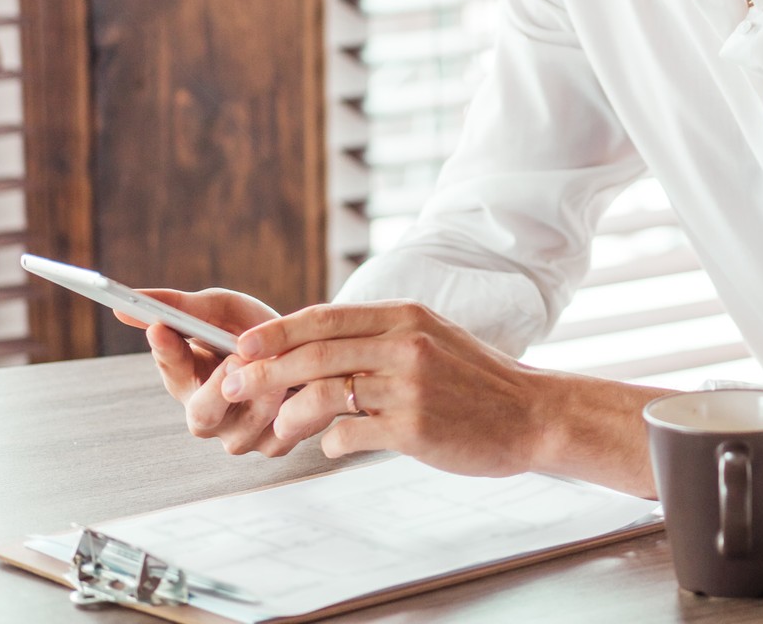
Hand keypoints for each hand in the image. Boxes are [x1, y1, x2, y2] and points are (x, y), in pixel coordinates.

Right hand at [113, 288, 289, 456]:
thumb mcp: (220, 310)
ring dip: (264, 398)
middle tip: (236, 358)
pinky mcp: (275, 444)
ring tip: (280, 369)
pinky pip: (284, 436)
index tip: (161, 326)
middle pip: (202, 414)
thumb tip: (124, 305)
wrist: (306, 350)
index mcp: (187, 381)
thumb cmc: (254, 331)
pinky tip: (310, 389)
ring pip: (244, 430)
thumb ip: (181, 308)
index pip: (170, 367)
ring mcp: (241, 434)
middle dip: (218, 388)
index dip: (166, 350)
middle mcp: (209, 415)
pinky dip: (297, 413)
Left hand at [223, 301, 550, 476]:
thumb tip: (312, 349)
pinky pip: (348, 436)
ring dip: (289, 416)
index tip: (242, 346)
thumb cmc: (476, 380)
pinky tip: (339, 445)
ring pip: (322, 396)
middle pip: (313, 354)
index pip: (325, 316)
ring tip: (281, 432)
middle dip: (263, 373)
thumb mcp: (431, 339)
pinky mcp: (413, 428)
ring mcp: (409, 387)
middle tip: (231, 390)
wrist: (532, 414)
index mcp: (406, 317)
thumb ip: (379, 338)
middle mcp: (405, 345)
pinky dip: (332, 444)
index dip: (277, 332)